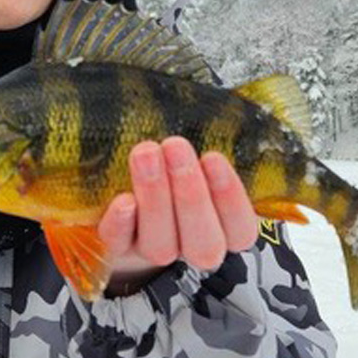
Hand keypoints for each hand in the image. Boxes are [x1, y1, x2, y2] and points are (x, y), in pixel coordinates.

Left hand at [97, 137, 258, 294]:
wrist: (124, 188)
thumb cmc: (174, 163)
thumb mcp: (199, 154)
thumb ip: (211, 141)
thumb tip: (216, 110)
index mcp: (223, 227)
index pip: (240, 229)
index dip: (230, 199)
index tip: (213, 157)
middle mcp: (192, 244)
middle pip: (204, 243)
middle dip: (191, 194)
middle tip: (176, 146)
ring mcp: (154, 248)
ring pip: (162, 244)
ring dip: (155, 198)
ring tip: (146, 153)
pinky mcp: (117, 247)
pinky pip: (119, 244)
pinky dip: (120, 224)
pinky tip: (122, 200)